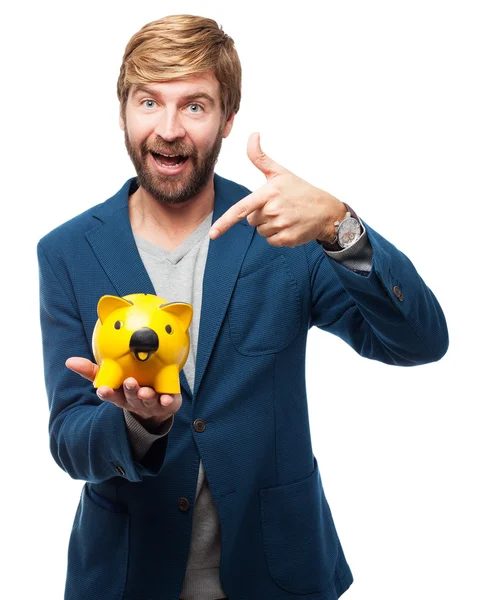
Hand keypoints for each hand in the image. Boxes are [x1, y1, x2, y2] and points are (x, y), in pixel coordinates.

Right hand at [65, 357, 181, 426]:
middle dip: (130, 390)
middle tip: (130, 382)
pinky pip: (167, 403)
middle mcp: (134, 400)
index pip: (111, 394)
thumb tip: (69, 361)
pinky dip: (168, 402)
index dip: (107, 393)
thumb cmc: (130, 386)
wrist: (156, 402)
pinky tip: (168, 399)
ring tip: (145, 391)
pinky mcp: (166, 404)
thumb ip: (92, 371)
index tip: (102, 390)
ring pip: (147, 400)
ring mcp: (150, 403)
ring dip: (146, 396)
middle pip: (130, 396)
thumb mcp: (112, 378)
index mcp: (120, 395)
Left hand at [208, 132, 345, 246]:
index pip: (242, 209)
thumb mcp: (280, 172)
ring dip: (269, 226)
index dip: (225, 222)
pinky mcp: (287, 239)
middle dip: (261, 215)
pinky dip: (278, 236)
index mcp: (268, 194)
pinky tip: (290, 226)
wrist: (326, 211)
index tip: (213, 234)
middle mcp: (273, 211)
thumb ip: (260, 158)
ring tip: (286, 216)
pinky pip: (271, 241)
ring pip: (261, 231)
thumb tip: (253, 135)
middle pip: (251, 220)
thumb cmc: (300, 190)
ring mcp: (281, 226)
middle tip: (279, 207)